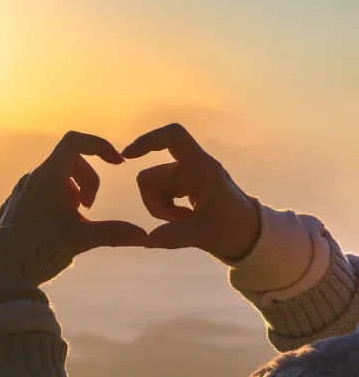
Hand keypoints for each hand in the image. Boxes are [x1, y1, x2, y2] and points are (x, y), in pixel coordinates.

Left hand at [0, 131, 147, 254]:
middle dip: (88, 180)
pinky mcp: (14, 206)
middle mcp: (31, 179)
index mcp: (48, 176)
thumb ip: (114, 233)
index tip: (116, 163)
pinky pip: (39, 194)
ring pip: (54, 179)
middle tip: (89, 208)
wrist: (2, 268)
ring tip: (74, 221)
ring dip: (72, 194)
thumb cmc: (42, 248)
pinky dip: (56, 203)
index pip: (75, 141)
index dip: (99, 146)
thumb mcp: (82, 238)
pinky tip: (56, 229)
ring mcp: (20, 192)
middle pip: (69, 162)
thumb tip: (143, 237)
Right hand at [122, 123, 260, 260]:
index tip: (128, 156)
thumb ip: (175, 236)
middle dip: (155, 202)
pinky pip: (158, 195)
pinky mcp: (182, 187)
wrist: (248, 234)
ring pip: (152, 189)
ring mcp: (185, 177)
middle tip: (177, 221)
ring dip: (160, 209)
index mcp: (202, 168)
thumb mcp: (205, 236)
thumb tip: (146, 239)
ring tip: (183, 222)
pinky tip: (182, 219)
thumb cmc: (234, 228)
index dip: (148, 140)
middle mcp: (191, 168)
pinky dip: (164, 209)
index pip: (174, 136)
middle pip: (151, 176)